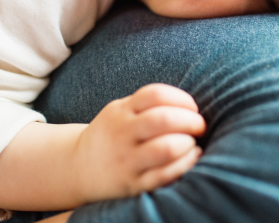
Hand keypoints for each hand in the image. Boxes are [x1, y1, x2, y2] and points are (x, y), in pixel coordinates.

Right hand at [73, 84, 205, 202]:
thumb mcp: (121, 111)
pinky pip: (164, 175)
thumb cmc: (113, 134)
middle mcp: (122, 134)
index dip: (182, 99)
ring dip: (188, 144)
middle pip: (163, 120)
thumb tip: (192, 106)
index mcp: (121, 111)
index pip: (155, 94)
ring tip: (193, 144)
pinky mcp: (132, 184)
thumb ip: (149, 105)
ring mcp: (126, 160)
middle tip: (200, 126)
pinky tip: (192, 157)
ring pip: (165, 149)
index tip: (193, 108)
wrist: (79, 167)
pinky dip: (185, 164)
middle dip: (191, 121)